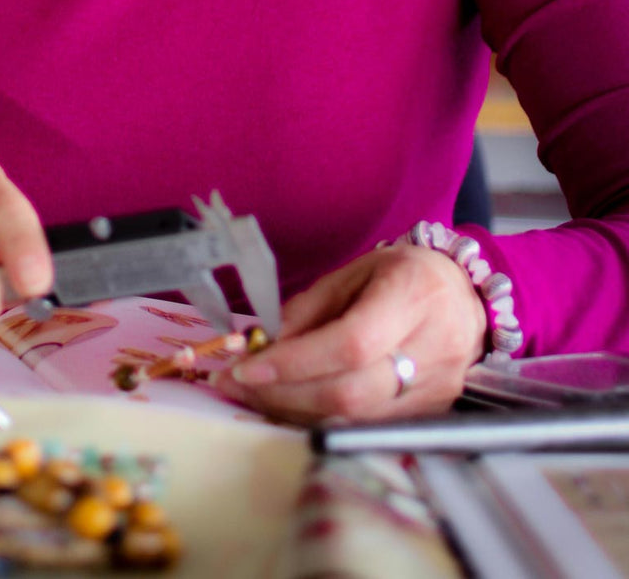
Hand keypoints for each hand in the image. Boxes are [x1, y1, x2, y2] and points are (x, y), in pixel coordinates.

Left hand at [213, 244, 486, 423]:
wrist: (464, 295)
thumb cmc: (402, 276)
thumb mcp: (354, 272)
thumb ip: (309, 309)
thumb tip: (261, 344)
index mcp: (413, 296)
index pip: (351, 344)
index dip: (295, 362)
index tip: (246, 367)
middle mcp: (434, 348)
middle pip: (352, 393)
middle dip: (284, 395)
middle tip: (236, 386)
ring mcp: (438, 390)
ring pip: (356, 420)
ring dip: (296, 413)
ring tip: (255, 397)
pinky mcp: (431, 414)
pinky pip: (367, 428)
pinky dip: (322, 420)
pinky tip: (293, 406)